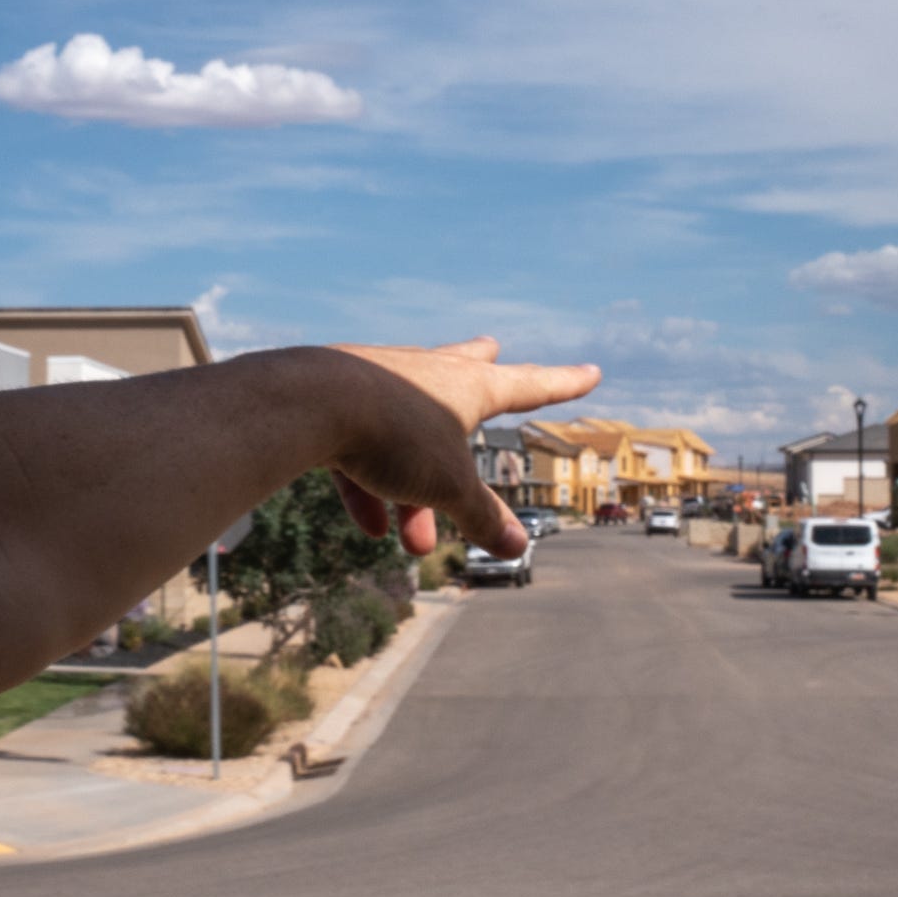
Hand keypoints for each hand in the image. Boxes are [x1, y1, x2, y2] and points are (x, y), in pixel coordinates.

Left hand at [321, 339, 600, 557]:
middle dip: (483, 366)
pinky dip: (370, 488)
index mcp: (467, 385)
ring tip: (414, 541)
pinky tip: (370, 527)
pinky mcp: (336, 401)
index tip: (590, 373)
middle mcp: (425, 374)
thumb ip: (481, 516)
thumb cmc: (391, 433)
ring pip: (407, 433)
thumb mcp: (446, 485)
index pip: (528, 385)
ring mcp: (378, 381)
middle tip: (493, 348)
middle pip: (462, 367)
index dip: (563, 385)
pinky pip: (362, 449)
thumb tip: (517, 547)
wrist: (307, 404)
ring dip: (414, 491)